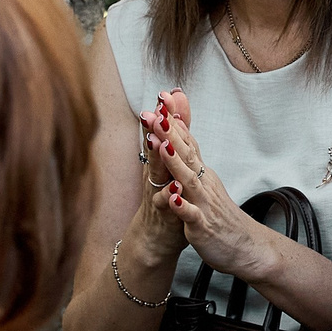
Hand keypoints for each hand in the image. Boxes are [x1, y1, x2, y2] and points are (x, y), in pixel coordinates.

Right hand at [119, 102, 188, 281]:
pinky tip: (174, 188)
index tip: (168, 92)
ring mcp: (156, 193)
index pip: (162, 134)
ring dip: (157, 157)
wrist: (155, 238)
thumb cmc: (166, 198)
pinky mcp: (161, 214)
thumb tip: (177, 106)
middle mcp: (155, 174)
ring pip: (155, 173)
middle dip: (156, 128)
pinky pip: (164, 204)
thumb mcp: (171, 166)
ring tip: (158, 141)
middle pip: (154, 147)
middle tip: (158, 108)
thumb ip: (175, 135)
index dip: (165, 114)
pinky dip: (169, 196)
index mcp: (160, 161)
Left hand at [148, 90, 273, 282]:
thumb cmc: (221, 216)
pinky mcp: (202, 226)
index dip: (174, 121)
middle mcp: (204, 184)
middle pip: (187, 154)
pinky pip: (192, 215)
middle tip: (155, 112)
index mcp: (202, 174)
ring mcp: (204, 204)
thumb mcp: (205, 184)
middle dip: (170, 133)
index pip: (188, 142)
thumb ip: (192, 159)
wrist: (244, 247)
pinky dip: (183, 206)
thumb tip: (181, 133)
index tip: (162, 98)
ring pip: (189, 180)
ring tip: (162, 144)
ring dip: (175, 162)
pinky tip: (173, 197)